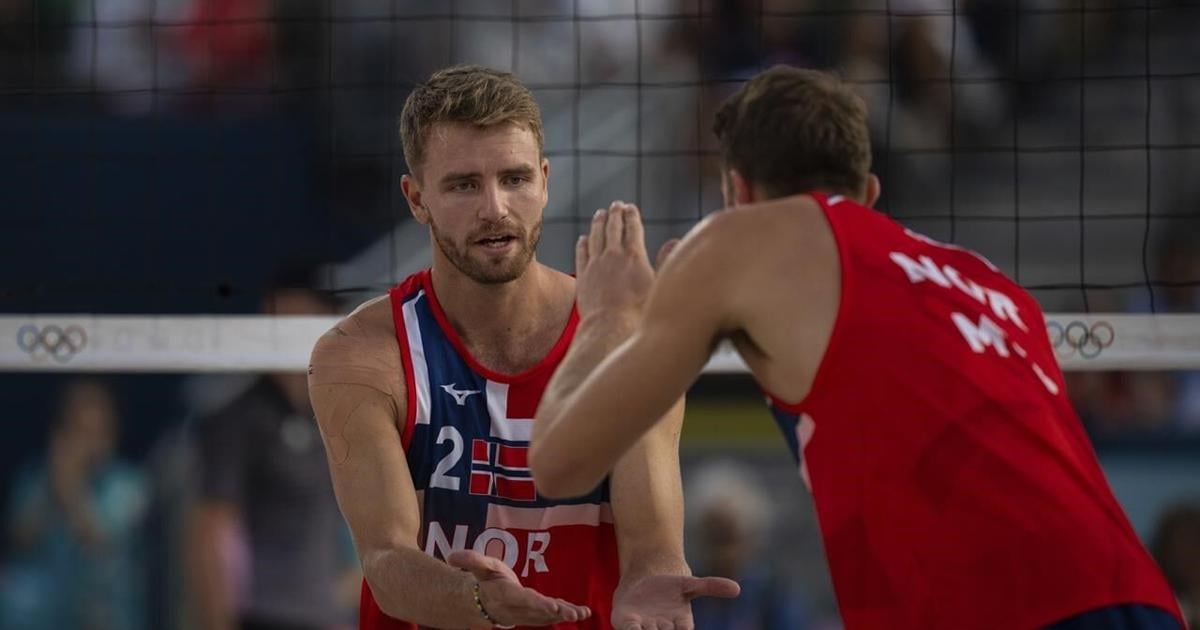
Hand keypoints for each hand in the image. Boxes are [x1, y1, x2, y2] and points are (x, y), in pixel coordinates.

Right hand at [447, 550, 591, 627]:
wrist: (487, 602)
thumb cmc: (487, 581)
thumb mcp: (480, 567)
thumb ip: (471, 561)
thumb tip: (451, 556)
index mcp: (506, 596)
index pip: (523, 600)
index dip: (538, 604)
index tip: (552, 606)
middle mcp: (518, 609)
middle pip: (538, 612)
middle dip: (556, 612)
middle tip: (572, 614)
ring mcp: (529, 613)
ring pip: (548, 616)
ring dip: (566, 614)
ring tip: (582, 614)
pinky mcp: (538, 612)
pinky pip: (554, 614)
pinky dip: (569, 612)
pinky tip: (585, 612)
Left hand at [575, 201, 654, 321]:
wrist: (611, 327)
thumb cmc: (640, 312)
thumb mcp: (660, 285)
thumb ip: (665, 260)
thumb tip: (674, 241)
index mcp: (635, 256)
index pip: (632, 228)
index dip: (631, 215)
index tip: (630, 207)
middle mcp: (613, 255)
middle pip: (612, 228)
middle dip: (614, 214)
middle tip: (615, 205)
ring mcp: (596, 264)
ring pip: (595, 236)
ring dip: (598, 223)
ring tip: (599, 214)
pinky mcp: (583, 276)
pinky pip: (581, 253)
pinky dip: (583, 242)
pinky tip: (584, 238)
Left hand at [612, 574, 740, 629]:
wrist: (643, 582)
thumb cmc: (669, 588)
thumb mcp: (690, 584)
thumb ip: (711, 586)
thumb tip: (737, 589)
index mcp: (681, 626)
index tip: (685, 629)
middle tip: (667, 629)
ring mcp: (644, 628)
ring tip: (652, 629)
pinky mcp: (627, 622)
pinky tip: (634, 627)